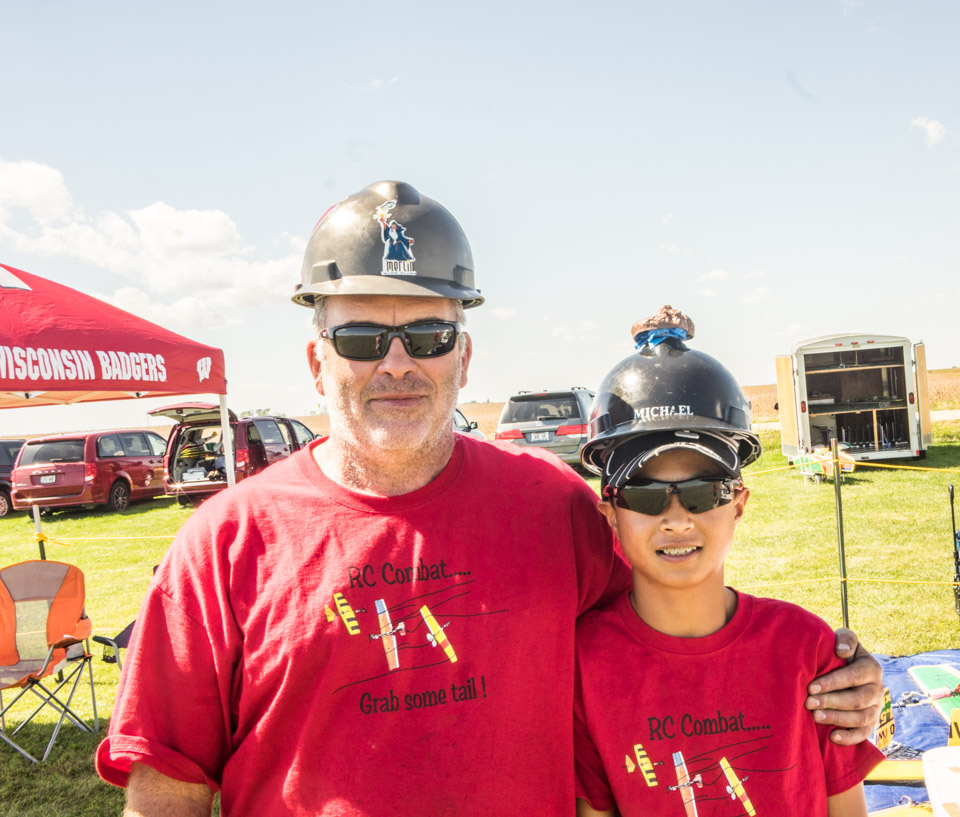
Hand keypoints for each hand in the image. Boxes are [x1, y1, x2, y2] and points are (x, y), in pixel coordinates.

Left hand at [805, 628, 882, 744]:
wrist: (846, 669)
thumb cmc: (840, 653)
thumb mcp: (845, 640)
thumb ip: (846, 639)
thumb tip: (842, 651)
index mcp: (871, 668)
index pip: (854, 676)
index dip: (833, 682)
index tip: (811, 687)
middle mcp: (877, 689)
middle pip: (857, 699)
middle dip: (832, 702)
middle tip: (808, 703)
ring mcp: (875, 708)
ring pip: (860, 718)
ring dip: (837, 719)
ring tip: (815, 717)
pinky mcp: (870, 723)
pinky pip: (863, 734)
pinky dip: (849, 738)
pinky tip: (832, 737)